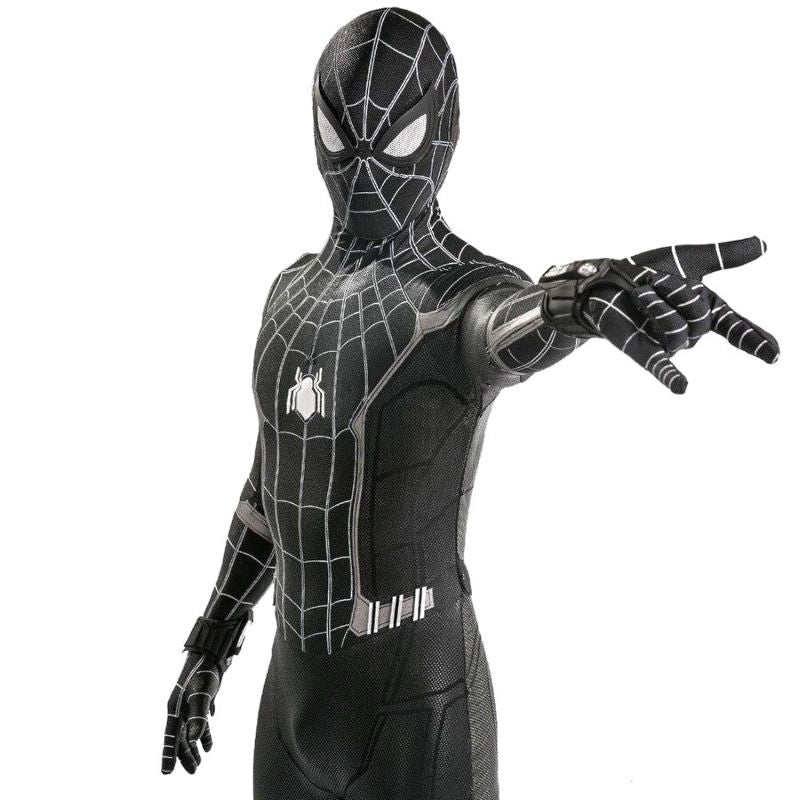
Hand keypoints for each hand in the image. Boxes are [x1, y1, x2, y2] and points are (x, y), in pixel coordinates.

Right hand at [162, 652, 220, 774]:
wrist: (212, 655)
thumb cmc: (203, 673)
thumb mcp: (201, 695)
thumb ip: (198, 717)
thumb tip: (193, 740)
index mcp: (175, 708)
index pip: (171, 737)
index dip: (169, 755)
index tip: (167, 773)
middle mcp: (180, 709)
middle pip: (181, 737)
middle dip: (186, 756)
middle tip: (193, 772)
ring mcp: (189, 705)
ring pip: (190, 732)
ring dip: (195, 747)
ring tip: (200, 762)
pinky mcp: (200, 701)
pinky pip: (200, 723)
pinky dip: (204, 734)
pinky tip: (208, 745)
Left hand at [579, 237, 778, 392]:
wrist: (606, 279)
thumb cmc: (647, 271)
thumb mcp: (688, 258)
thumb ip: (725, 255)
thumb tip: (764, 244)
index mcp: (705, 309)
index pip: (735, 326)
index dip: (755, 339)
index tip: (776, 353)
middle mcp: (690, 330)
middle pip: (699, 317)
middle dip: (676, 292)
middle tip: (653, 279)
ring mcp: (667, 343)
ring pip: (677, 330)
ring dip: (658, 305)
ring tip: (640, 293)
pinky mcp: (643, 350)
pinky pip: (660, 366)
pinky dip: (670, 376)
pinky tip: (681, 388)